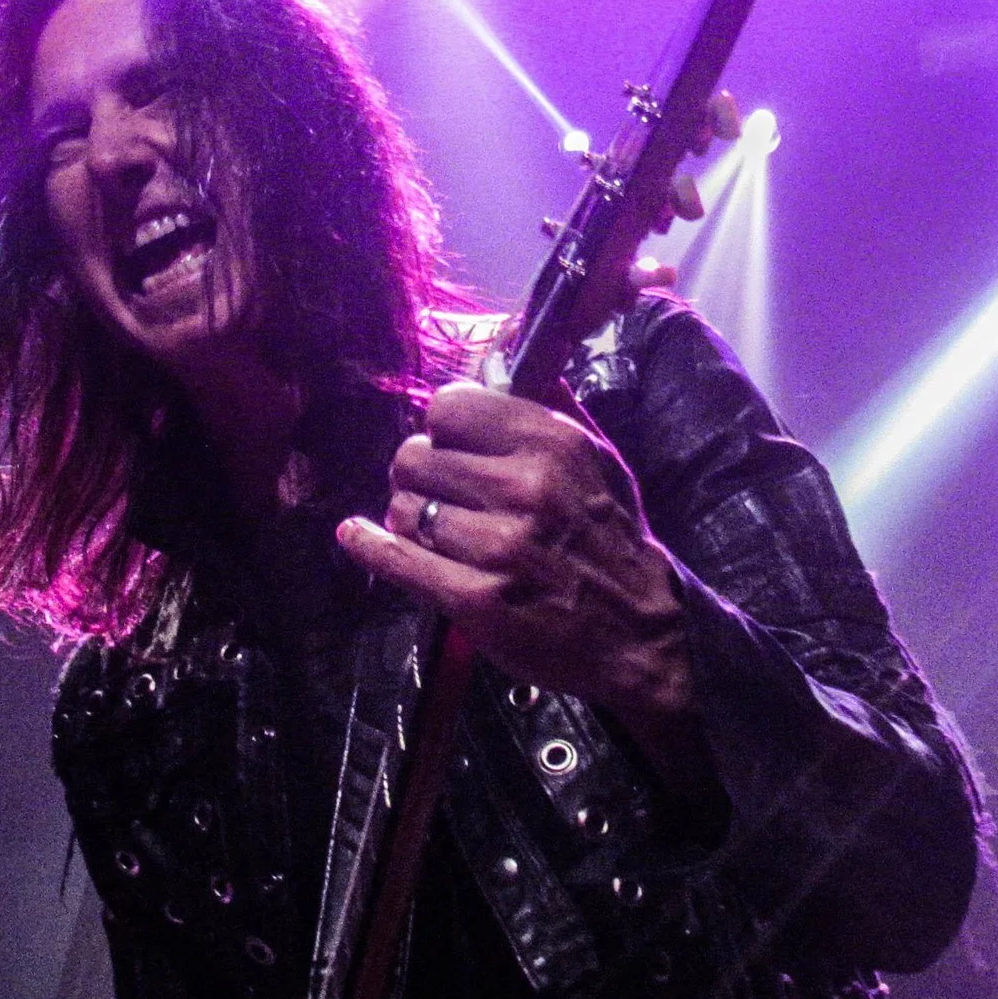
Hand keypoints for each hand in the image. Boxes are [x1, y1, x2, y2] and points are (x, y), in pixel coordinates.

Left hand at [335, 383, 698, 740]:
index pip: (448, 407)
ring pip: (403, 509)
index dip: (441, 429)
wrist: (641, 636)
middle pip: (414, 457)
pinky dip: (370, 546)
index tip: (451, 449)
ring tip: (437, 532)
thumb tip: (506, 362)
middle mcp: (523, 487)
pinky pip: (398, 560)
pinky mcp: (476, 599)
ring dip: (409, 520)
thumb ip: (553, 409)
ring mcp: (497, 546)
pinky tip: (356, 536)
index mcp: (551, 444)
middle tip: (438, 497)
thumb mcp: (601, 461)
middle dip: (418, 477)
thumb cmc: (614, 543)